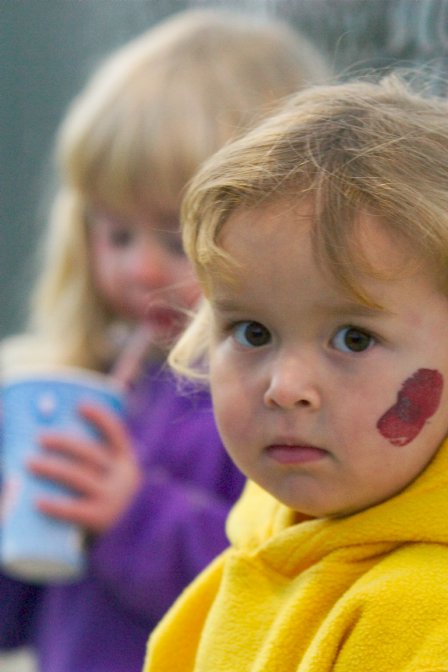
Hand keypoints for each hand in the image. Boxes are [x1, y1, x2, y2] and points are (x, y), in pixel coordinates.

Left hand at [27, 402, 141, 534]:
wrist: (134, 543)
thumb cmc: (114, 505)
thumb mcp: (115, 481)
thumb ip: (96, 465)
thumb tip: (56, 444)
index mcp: (127, 463)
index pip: (117, 433)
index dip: (100, 417)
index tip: (79, 405)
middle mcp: (124, 478)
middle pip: (90, 453)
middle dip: (64, 442)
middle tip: (39, 438)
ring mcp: (113, 499)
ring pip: (78, 477)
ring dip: (52, 467)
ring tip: (29, 463)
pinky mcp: (101, 521)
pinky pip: (76, 510)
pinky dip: (57, 506)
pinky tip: (38, 502)